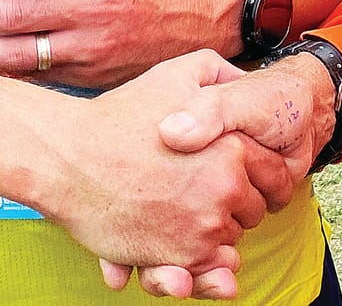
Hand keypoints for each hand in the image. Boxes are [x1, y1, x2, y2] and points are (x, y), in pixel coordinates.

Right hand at [28, 51, 296, 299]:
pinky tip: (171, 231)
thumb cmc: (121, 114)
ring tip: (181, 209)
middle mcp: (223, 190)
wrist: (68, 158)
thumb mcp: (178, 73)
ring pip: (228, 242)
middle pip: (252, 211)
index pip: (272, 173)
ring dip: (212, 232)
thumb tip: (242, 81)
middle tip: (201, 189)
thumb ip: (219, 74)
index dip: (253, 171)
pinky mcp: (176, 258)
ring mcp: (201, 229)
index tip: (231, 168)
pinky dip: (193, 259)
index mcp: (232, 148)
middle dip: (234, 204)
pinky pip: (202, 269)